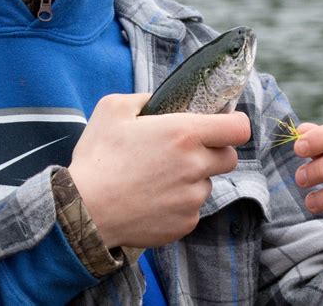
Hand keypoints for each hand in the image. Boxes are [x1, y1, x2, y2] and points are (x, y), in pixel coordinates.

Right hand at [68, 93, 250, 248]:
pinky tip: (152, 201)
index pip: (238, 128)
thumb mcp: (113, 109)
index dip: (235, 124)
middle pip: (229, 158)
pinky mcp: (185, 223)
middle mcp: (195, 166)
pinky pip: (191, 209)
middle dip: (215, 152)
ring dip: (192, 180)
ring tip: (157, 181)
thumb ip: (145, 99)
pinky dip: (178, 204)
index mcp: (184, 133)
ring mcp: (192, 198)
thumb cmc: (97, 158)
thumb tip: (159, 102)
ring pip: (206, 184)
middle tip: (186, 153)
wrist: (84, 211)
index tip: (225, 125)